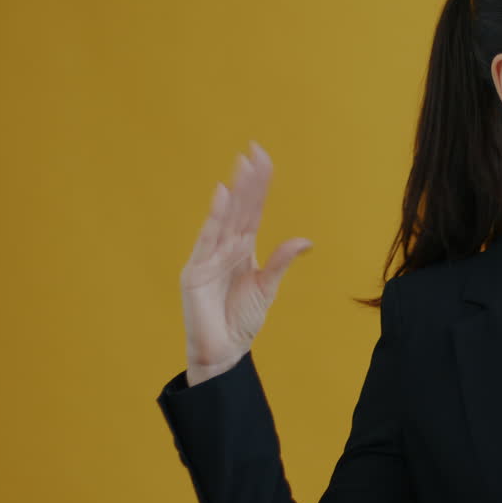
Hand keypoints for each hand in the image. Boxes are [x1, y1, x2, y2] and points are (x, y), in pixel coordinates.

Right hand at [180, 141, 312, 385]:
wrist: (224, 351)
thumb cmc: (241, 320)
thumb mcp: (267, 287)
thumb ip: (281, 262)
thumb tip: (306, 240)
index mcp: (242, 248)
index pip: (252, 210)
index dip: (258, 185)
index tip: (263, 158)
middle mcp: (224, 247)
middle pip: (239, 208)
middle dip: (247, 181)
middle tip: (254, 151)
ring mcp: (208, 256)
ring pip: (224, 218)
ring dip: (234, 192)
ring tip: (241, 166)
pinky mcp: (195, 271)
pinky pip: (206, 240)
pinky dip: (214, 217)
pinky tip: (222, 195)